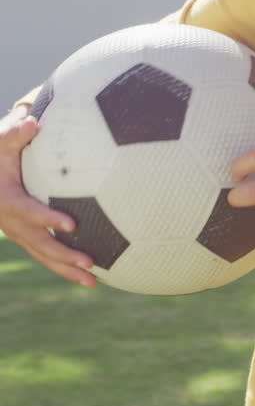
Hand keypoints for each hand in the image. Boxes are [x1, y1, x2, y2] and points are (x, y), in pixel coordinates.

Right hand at [0, 109, 96, 286]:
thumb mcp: (1, 140)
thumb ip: (16, 133)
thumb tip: (33, 122)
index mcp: (7, 200)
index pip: (29, 212)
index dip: (48, 219)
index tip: (72, 225)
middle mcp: (11, 222)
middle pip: (39, 244)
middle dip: (64, 255)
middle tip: (90, 262)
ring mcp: (19, 233)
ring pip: (43, 256)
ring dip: (67, 270)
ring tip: (94, 283)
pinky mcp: (26, 237)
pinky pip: (45, 255)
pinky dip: (64, 267)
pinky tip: (90, 277)